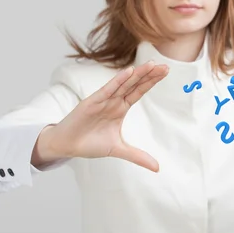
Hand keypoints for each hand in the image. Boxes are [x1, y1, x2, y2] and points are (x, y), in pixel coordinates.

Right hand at [48, 60, 168, 171]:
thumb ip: (138, 156)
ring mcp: (103, 99)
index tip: (165, 72)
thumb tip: (157, 168)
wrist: (67, 145)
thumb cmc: (90, 143)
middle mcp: (113, 100)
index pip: (139, 91)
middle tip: (165, 66)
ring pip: (123, 84)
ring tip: (151, 64)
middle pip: (134, 84)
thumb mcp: (118, 149)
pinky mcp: (92, 102)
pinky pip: (108, 89)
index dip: (151, 81)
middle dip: (149, 75)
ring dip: (137, 74)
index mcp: (120, 108)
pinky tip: (129, 72)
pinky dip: (118, 81)